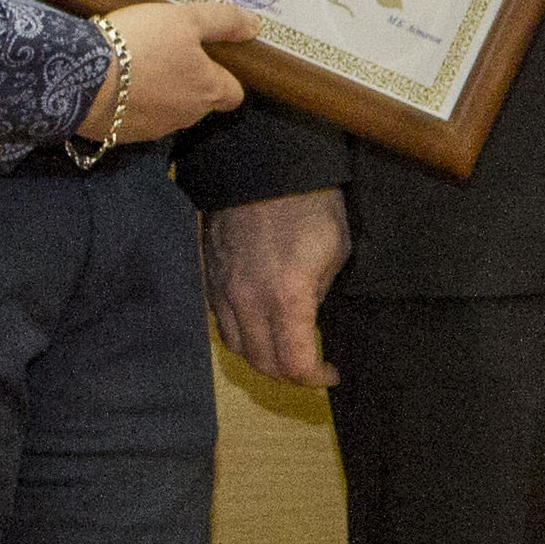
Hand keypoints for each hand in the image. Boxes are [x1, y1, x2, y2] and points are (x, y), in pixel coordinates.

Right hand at [101, 1, 256, 139]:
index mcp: (207, 90)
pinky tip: (115, 83)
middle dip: (189, 83)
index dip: (225, 77)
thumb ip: (223, 22)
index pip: (233, 94)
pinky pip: (136, 118)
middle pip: (200, 102)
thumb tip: (254, 25)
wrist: (81, 76)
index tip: (209, 58)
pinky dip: (132, 104)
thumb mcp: (185, 19)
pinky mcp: (123, 134)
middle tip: (167, 53)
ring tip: (137, 64)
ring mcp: (154, 129)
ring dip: (160, 93)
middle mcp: (186, 116)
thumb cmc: (139, 43)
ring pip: (168, 111)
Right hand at [205, 187, 348, 389]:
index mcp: (286, 298)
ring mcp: (223, 290)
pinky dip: (242, 334)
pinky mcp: (209, 277)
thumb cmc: (310, 204)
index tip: (331, 373)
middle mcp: (247, 301)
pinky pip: (221, 322)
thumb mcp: (335, 251)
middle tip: (310, 368)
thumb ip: (319, 296)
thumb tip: (307, 318)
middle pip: (263, 364)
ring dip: (263, 358)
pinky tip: (260, 324)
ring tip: (284, 350)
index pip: (295, 364)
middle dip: (290, 375)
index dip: (315, 378)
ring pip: (237, 347)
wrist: (263, 166)